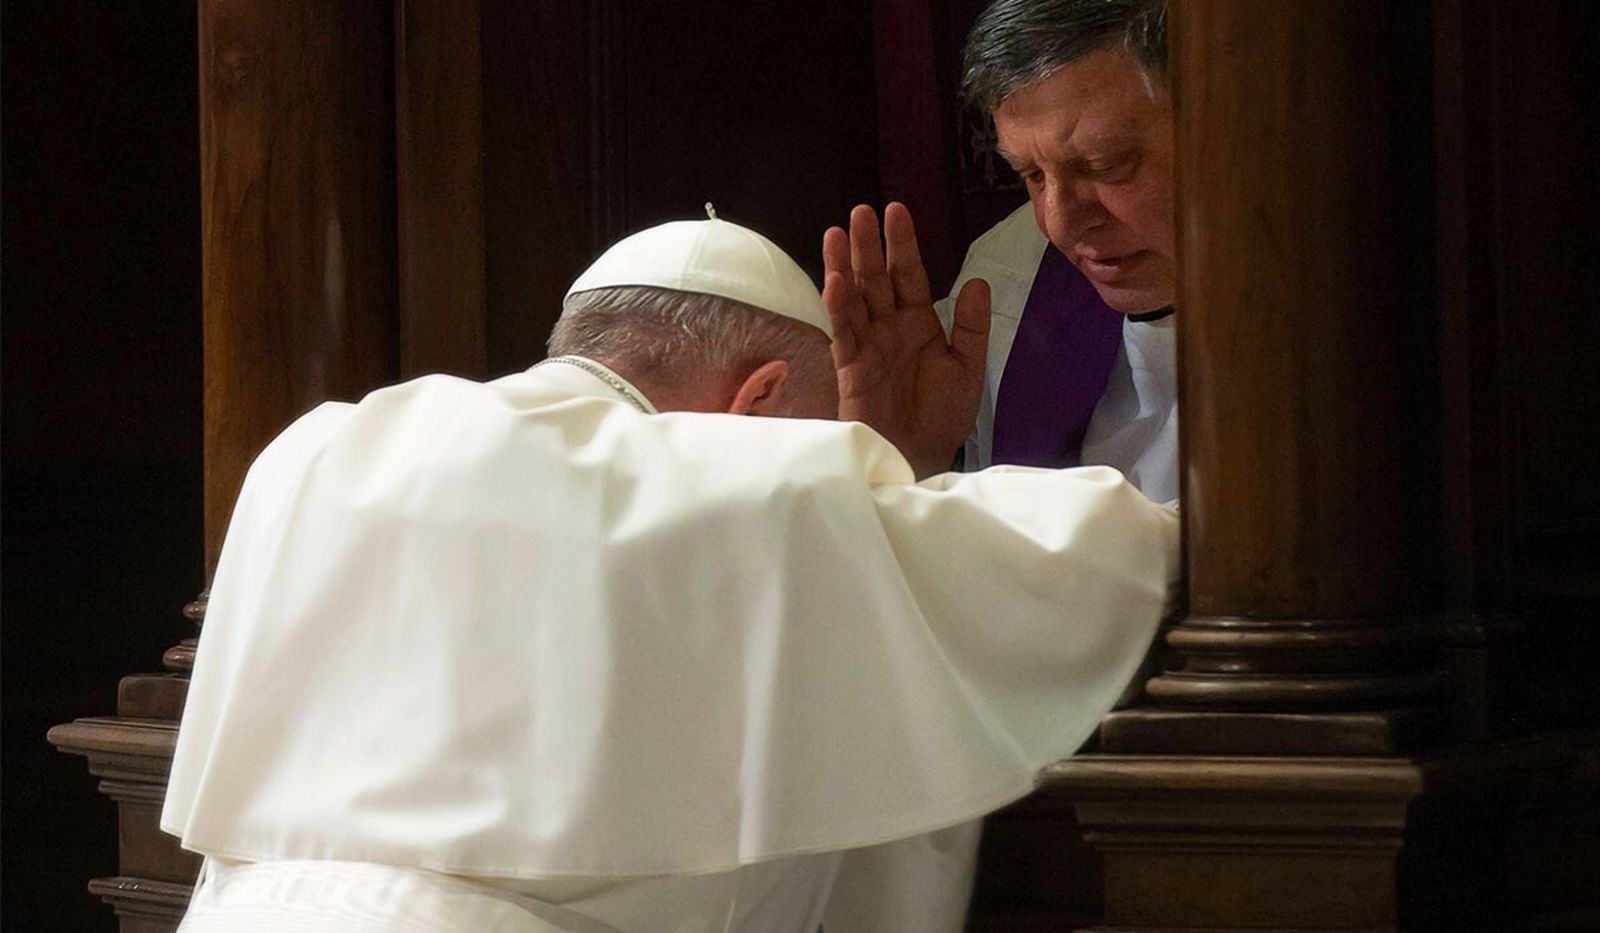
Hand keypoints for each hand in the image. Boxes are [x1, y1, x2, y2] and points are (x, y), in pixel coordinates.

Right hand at [823, 202, 990, 476]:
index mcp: (918, 323)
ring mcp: (868, 345)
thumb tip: (976, 282)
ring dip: (845, 266)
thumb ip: (970, 326)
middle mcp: (890, 328)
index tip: (896, 210)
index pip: (909, 275)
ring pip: (854, 298)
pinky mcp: (851, 368)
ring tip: (836, 233)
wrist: (922, 457)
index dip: (903, 244)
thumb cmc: (942, 417)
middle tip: (861, 212)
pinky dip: (839, 307)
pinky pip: (844, 332)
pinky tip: (835, 281)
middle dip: (869, 246)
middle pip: (876, 279)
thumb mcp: (967, 367)